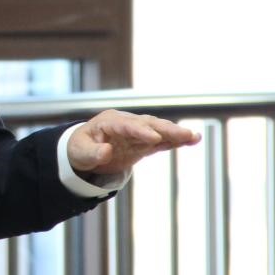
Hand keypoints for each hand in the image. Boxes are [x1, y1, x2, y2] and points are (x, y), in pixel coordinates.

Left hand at [67, 110, 200, 175]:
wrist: (85, 149)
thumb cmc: (80, 148)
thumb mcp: (80, 153)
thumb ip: (93, 153)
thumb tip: (107, 152)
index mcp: (109, 122)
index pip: (127, 125)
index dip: (141, 131)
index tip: (155, 137)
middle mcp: (126, 123)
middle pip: (148, 124)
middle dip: (166, 129)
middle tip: (185, 134)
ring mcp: (137, 132)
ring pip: (158, 131)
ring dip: (176, 134)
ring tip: (195, 137)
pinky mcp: (143, 143)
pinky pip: (161, 142)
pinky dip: (175, 141)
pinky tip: (192, 141)